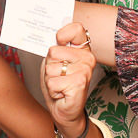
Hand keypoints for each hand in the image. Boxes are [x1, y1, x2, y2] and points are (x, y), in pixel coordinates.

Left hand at [43, 22, 96, 137]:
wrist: (63, 109)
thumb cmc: (59, 83)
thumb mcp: (55, 61)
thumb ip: (56, 47)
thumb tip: (55, 35)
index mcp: (83, 50)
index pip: (77, 28)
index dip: (63, 34)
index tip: (59, 42)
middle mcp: (87, 58)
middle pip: (54, 51)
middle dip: (49, 65)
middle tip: (58, 75)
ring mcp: (85, 71)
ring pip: (51, 68)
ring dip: (50, 78)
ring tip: (60, 84)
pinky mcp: (79, 84)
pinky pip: (52, 81)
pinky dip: (52, 89)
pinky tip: (61, 93)